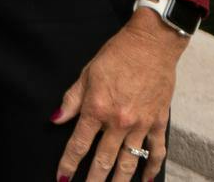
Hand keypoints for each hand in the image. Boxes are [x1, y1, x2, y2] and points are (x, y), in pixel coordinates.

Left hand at [52, 10, 185, 181]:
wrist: (151, 44)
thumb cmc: (116, 55)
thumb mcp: (87, 73)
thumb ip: (71, 100)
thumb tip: (55, 119)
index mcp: (97, 108)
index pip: (78, 144)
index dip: (68, 163)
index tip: (62, 178)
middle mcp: (119, 122)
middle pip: (103, 161)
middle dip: (92, 181)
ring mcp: (141, 125)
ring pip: (129, 163)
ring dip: (119, 181)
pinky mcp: (158, 122)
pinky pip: (156, 152)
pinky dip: (151, 168)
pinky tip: (146, 180)